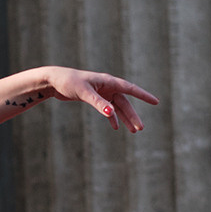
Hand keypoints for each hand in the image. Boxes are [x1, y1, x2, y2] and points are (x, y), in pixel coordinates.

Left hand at [42, 67, 159, 131]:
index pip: (130, 89)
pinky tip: (115, 127)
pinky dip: (112, 117)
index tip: (155, 102)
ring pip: (117, 107)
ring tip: (133, 131)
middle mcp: (107, 86)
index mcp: (108, 81)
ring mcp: (102, 92)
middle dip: (132, 115)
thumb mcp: (84, 93)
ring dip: (124, 118)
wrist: (55, 80)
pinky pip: (108, 109)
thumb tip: (111, 114)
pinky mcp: (95, 97)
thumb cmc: (69, 82)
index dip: (143, 96)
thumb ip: (98, 103)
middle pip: (124, 102)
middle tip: (140, 129)